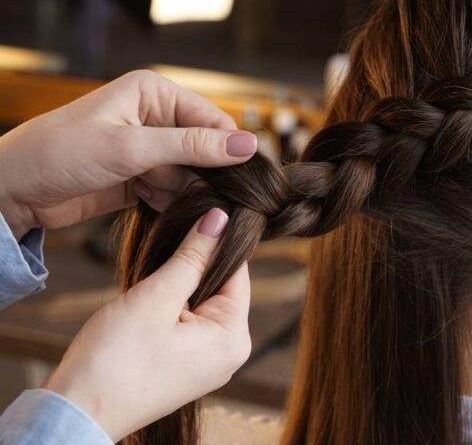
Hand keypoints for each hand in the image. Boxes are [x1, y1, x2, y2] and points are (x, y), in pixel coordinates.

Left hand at [0, 70, 257, 238]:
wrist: (13, 190)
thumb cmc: (60, 153)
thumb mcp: (131, 147)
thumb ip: (192, 147)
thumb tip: (248, 145)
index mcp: (154, 93)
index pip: (213, 119)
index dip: (228, 148)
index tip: (241, 177)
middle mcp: (156, 117)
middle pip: (206, 148)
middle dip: (201, 172)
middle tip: (191, 190)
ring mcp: (149, 149)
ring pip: (192, 173)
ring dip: (182, 189)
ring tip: (151, 191)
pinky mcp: (142, 176)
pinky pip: (174, 190)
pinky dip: (167, 200)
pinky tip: (145, 200)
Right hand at [45, 208, 251, 441]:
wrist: (75, 413)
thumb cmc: (114, 361)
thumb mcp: (156, 297)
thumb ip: (192, 256)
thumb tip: (220, 219)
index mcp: (233, 337)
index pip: (238, 271)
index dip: (216, 241)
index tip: (195, 216)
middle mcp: (229, 353)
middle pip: (220, 286)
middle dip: (192, 266)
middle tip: (161, 253)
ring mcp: (207, 362)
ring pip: (200, 302)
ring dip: (176, 286)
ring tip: (148, 286)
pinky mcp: (185, 366)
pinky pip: (186, 322)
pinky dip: (169, 307)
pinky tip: (145, 307)